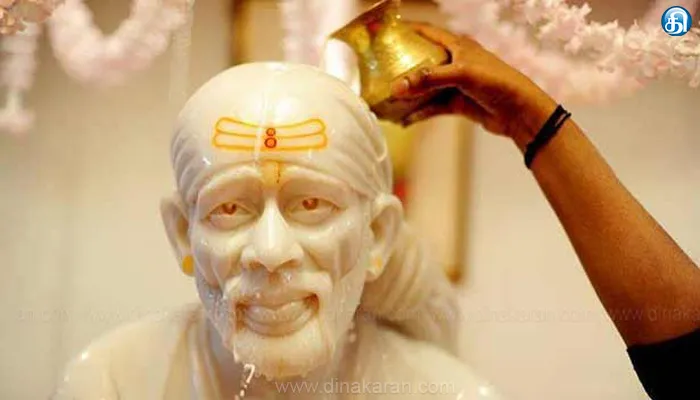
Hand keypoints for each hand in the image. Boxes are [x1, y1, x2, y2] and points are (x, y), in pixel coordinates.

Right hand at [392, 22, 557, 148]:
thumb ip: (429, 79)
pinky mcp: (458, 103)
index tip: (385, 35)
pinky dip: (419, 112)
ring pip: (425, 87)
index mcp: (458, 45)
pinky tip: (404, 120)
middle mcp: (455, 62)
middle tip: (379, 71)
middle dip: (402, 67)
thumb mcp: (461, 75)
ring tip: (387, 99)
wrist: (520, 112)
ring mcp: (456, 84)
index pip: (427, 33)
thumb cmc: (497, 83)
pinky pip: (433, 106)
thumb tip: (398, 87)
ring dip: (409, 94)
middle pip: (422, 61)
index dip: (407, 31)